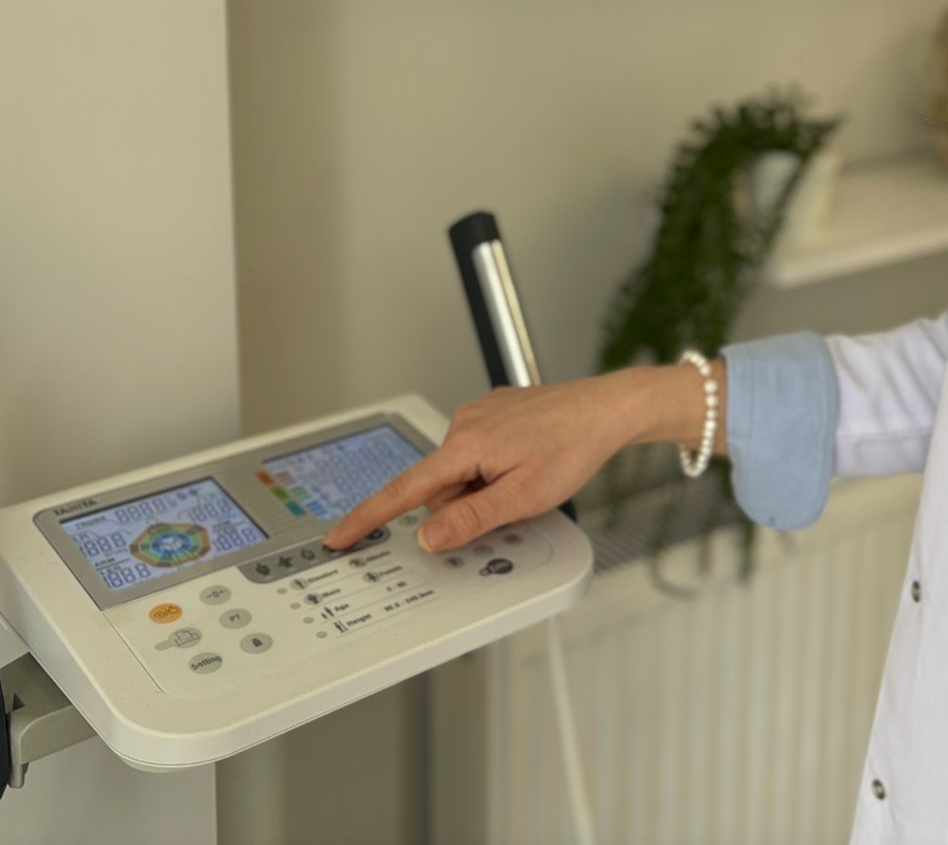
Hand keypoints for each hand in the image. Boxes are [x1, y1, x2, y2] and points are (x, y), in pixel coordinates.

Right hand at [320, 367, 711, 554]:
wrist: (607, 409)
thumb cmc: (573, 447)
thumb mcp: (523, 496)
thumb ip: (471, 519)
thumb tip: (427, 536)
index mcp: (465, 445)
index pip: (404, 491)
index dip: (369, 518)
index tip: (340, 537)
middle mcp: (464, 423)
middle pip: (439, 487)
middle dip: (464, 504)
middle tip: (511, 499)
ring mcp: (479, 414)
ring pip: (460, 473)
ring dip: (483, 486)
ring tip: (527, 475)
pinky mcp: (494, 413)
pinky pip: (477, 454)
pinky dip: (492, 468)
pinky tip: (526, 461)